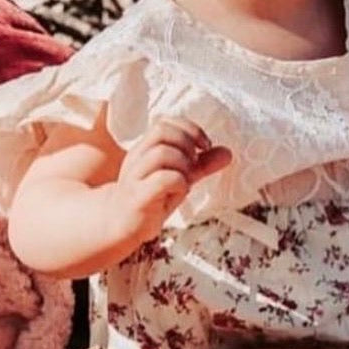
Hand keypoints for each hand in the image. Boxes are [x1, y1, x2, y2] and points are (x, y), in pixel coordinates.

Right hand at [112, 118, 231, 244]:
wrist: (121, 225)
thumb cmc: (152, 198)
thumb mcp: (180, 177)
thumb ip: (202, 165)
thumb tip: (228, 153)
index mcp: (145, 148)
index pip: (165, 123)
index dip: (190, 129)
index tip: (204, 146)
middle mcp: (137, 158)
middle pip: (161, 130)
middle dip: (187, 143)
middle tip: (194, 163)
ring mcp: (134, 177)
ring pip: (162, 153)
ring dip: (184, 164)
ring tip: (186, 179)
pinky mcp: (137, 197)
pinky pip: (162, 179)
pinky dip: (179, 183)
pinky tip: (180, 191)